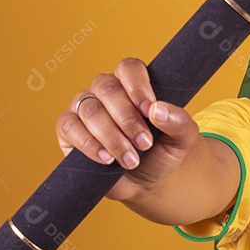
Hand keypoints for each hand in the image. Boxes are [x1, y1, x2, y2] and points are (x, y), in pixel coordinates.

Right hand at [55, 57, 201, 201]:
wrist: (144, 182)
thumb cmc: (161, 153)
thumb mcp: (181, 139)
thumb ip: (179, 122)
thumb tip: (157, 110)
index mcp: (132, 83)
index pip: (129, 68)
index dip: (137, 86)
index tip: (149, 110)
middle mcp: (105, 90)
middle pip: (109, 90)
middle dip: (128, 120)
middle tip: (144, 143)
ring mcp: (84, 106)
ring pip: (91, 111)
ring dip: (112, 137)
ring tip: (131, 159)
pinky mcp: (68, 128)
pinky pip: (70, 127)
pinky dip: (90, 145)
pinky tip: (107, 159)